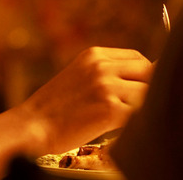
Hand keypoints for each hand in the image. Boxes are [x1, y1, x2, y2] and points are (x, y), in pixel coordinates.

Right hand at [18, 47, 152, 154]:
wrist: (34, 126)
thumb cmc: (55, 107)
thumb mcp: (79, 75)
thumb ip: (107, 72)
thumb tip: (148, 75)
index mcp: (94, 54)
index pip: (137, 58)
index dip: (142, 75)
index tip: (135, 90)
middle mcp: (102, 66)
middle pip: (149, 72)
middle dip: (147, 89)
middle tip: (132, 106)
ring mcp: (107, 86)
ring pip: (148, 94)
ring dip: (142, 108)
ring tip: (123, 119)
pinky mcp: (111, 110)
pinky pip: (140, 114)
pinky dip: (136, 123)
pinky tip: (119, 128)